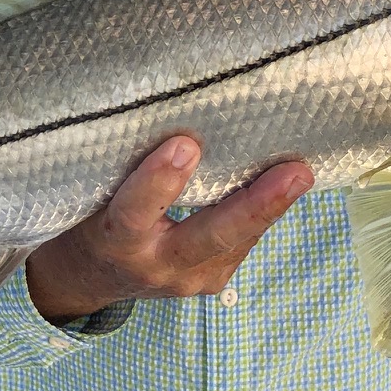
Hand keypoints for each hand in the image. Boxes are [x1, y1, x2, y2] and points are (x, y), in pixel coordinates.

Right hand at [25, 136, 313, 323]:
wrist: (88, 277)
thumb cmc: (88, 214)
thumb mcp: (90, 191)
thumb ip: (121, 165)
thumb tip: (168, 108)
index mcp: (114, 240)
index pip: (135, 213)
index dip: (159, 182)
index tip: (184, 144)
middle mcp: (154, 267)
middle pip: (211, 237)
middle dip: (256, 205)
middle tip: (295, 174)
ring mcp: (188, 281)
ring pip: (236, 241)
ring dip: (271, 205)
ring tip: (302, 170)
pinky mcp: (212, 282)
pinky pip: (241, 243)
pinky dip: (261, 211)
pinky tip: (284, 182)